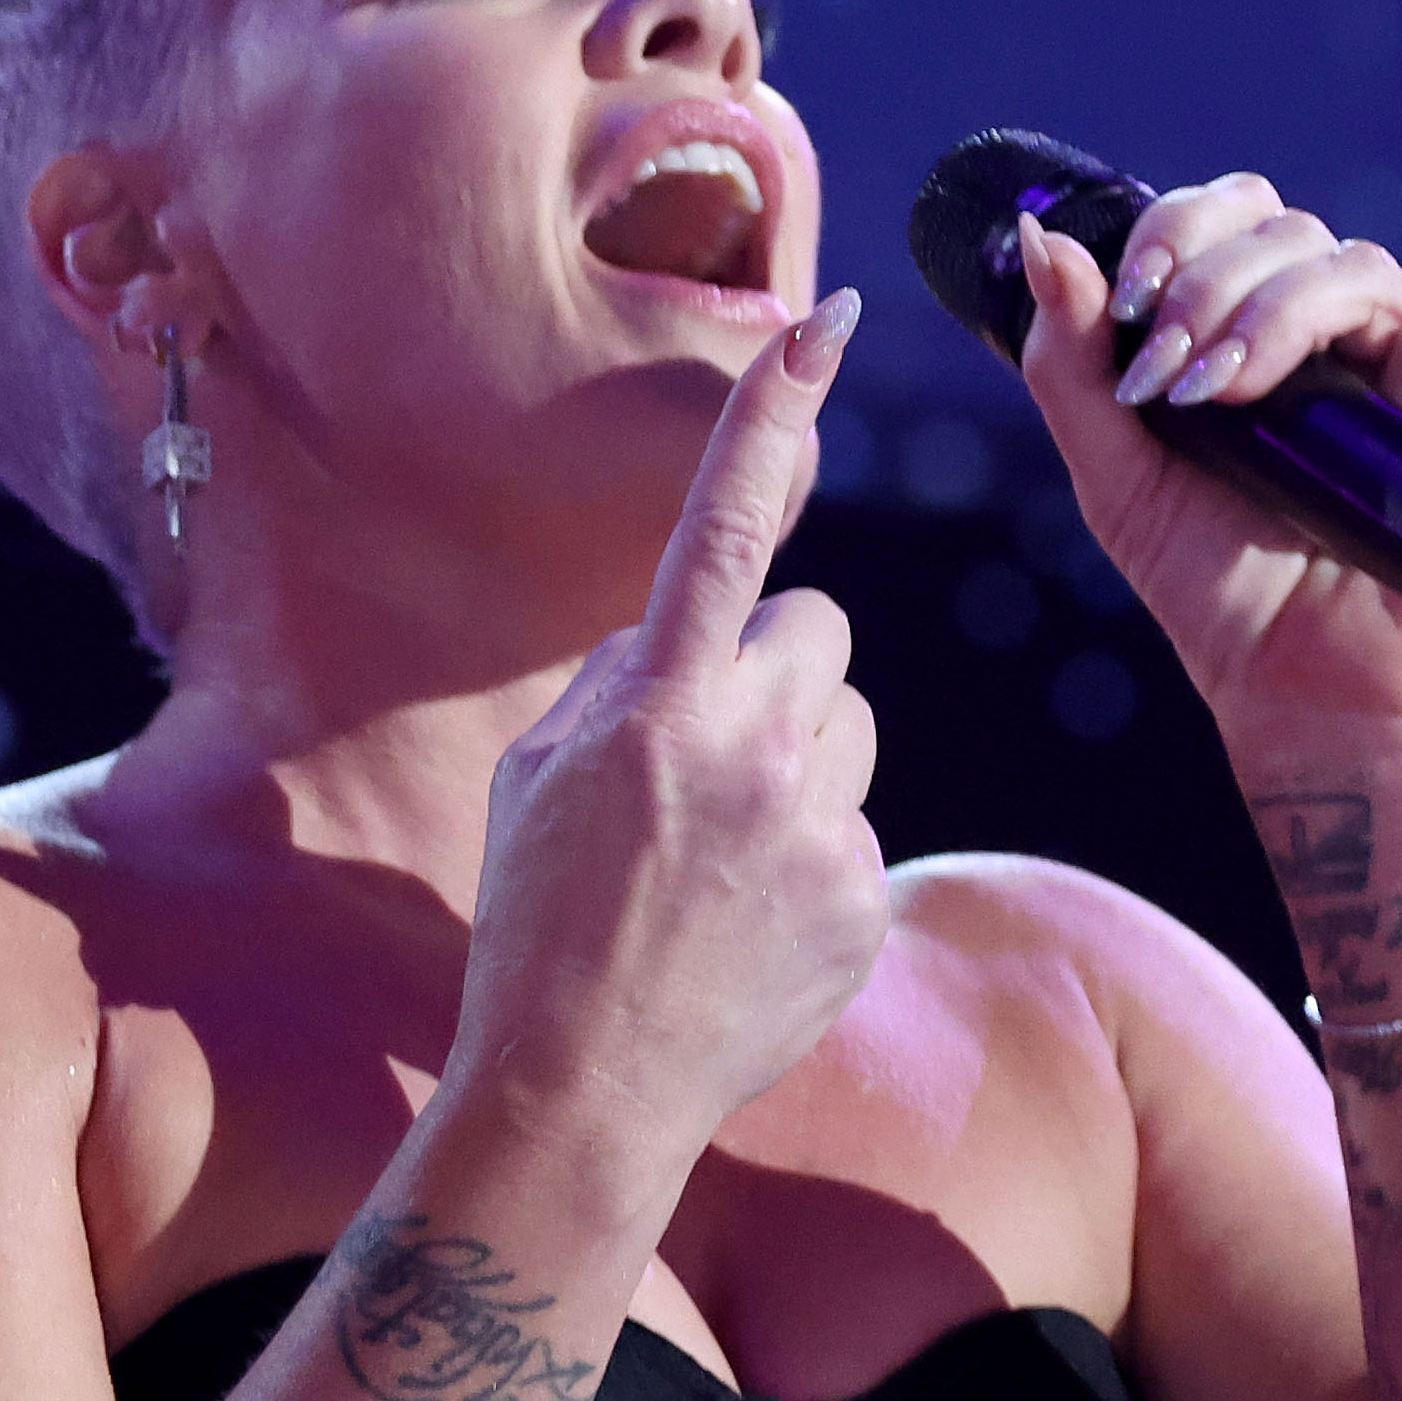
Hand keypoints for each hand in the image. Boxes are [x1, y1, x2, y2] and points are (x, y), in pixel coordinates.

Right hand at [461, 288, 890, 1159]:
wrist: (584, 1087)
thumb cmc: (539, 920)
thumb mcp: (540, 777)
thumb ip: (621, 684)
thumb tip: (688, 638)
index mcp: (656, 704)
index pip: (727, 523)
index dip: (774, 412)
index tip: (828, 314)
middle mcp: (750, 748)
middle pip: (815, 628)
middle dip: (772, 668)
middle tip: (703, 760)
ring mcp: (818, 826)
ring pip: (851, 724)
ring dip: (802, 760)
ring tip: (722, 855)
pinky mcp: (862, 897)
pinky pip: (857, 825)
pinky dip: (811, 859)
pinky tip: (747, 923)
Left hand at [1011, 175, 1401, 737]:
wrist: (1298, 687)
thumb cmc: (1213, 578)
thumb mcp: (1116, 476)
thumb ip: (1071, 363)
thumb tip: (1040, 238)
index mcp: (1250, 325)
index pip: (1225, 218)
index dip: (1177, 232)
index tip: (1131, 300)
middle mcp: (1332, 332)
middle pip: (1286, 229)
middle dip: (1210, 281)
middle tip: (1169, 371)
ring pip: (1359, 269)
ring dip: (1277, 314)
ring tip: (1221, 393)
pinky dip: (1392, 367)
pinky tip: (1352, 432)